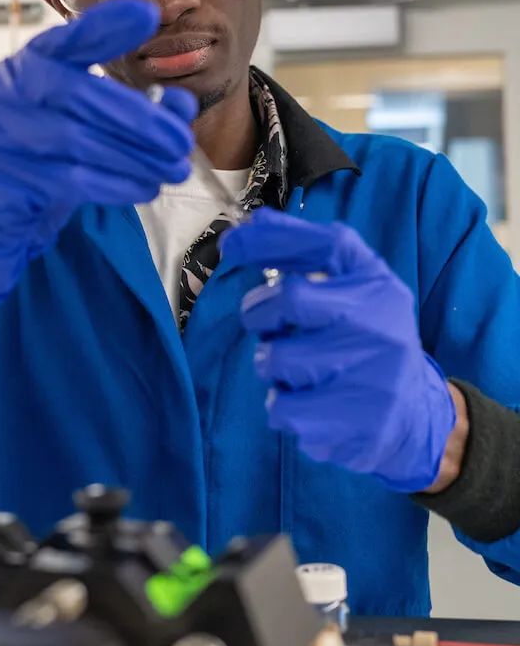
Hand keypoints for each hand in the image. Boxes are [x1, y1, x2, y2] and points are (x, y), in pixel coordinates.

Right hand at [0, 0, 196, 317]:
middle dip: (138, 117)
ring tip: (173, 168)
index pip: (60, 41)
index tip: (147, 16)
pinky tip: (144, 187)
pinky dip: (115, 183)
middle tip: (180, 140)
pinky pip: (67, 179)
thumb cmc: (32, 168)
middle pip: (76, 93)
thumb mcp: (74, 131)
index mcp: (16, 70)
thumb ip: (124, 111)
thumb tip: (180, 105)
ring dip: (135, 156)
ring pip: (76, 140)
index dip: (104, 27)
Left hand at [222, 209, 456, 492]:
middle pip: (290, 299)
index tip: (231, 243)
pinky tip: (308, 403)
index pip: (326, 246)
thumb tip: (253, 223)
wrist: (414, 412)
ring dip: (271, 364)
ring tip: (296, 369)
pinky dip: (282, 405)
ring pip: (277, 359)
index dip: (275, 239)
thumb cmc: (367, 340)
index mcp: (378, 286)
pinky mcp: (358, 422)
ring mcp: (372, 374)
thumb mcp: (354, 289)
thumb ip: (309, 254)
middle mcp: (380, 323)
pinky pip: (282, 408)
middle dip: (259, 313)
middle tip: (267, 326)